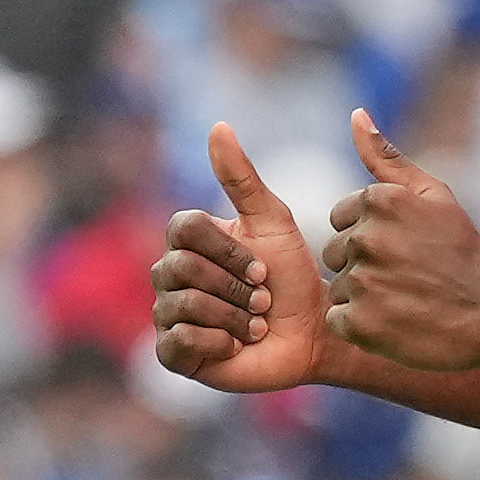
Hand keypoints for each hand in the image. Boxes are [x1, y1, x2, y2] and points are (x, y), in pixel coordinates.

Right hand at [150, 123, 333, 394]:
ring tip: (257, 324)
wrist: (310, 333)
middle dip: (232, 286)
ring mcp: (168, 313)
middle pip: (180, 267)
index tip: (263, 268)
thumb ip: (242, 178)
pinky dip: (214, 341)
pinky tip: (237, 345)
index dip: (226, 250)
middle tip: (264, 300)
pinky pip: (175, 342)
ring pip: (180, 306)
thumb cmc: (292, 276)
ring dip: (231, 316)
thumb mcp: (273, 221)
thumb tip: (218, 125)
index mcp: (188, 240)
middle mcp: (170, 274)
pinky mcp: (174, 354)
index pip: (183, 229)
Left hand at [317, 117, 479, 372]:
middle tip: (407, 276)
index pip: (341, 217)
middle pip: (335, 252)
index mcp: (380, 201)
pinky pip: (339, 319)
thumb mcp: (433, 195)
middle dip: (363, 264)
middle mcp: (366, 237)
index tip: (404, 247)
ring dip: (364, 296)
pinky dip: (362, 326)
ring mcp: (362, 281)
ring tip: (405, 300)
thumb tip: (355, 115)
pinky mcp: (360, 322)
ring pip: (338, 286)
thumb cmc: (462, 250)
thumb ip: (387, 159)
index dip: (371, 234)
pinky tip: (395, 322)